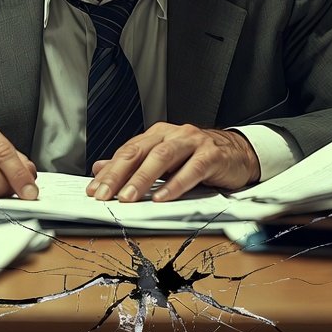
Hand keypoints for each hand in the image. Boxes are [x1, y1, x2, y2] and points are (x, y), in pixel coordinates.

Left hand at [85, 123, 260, 202]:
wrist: (237, 153)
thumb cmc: (197, 157)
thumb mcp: (163, 159)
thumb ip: (134, 163)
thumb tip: (100, 168)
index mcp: (158, 135)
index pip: (128, 151)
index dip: (109, 170)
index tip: (94, 189)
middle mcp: (173, 134)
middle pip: (140, 151)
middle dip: (119, 174)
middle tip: (104, 194)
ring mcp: (193, 142)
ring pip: (163, 157)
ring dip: (143, 178)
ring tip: (128, 197)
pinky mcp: (211, 156)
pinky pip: (192, 169)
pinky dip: (176, 184)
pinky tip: (162, 197)